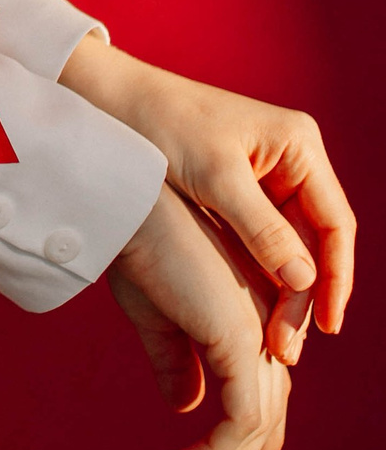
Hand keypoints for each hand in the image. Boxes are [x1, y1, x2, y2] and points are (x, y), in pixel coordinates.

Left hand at [61, 36, 353, 364]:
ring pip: (290, 247)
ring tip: (271, 344)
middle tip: (286, 349)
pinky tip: (251, 315)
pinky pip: (261, 242)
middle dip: (305, 296)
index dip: (336, 278)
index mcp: (300, 146)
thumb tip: (304, 282)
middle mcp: (292, 161)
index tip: (327, 325)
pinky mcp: (238, 192)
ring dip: (284, 294)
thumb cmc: (163, 125)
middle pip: (316, 242)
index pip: (336, 224)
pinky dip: (258, 278)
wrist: (112, 101)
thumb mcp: (214, 178)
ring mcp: (267, 177)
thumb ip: (260, 229)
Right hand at [110, 186, 289, 449]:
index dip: (251, 429)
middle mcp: (263, 322)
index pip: (264, 382)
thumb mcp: (152, 312)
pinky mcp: (239, 342)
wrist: (127, 204)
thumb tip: (187, 406)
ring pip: (257, 422)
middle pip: (269, 407)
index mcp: (248, 309)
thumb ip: (174, 358)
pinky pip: (240, 419)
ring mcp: (256, 332)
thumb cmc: (134, 241)